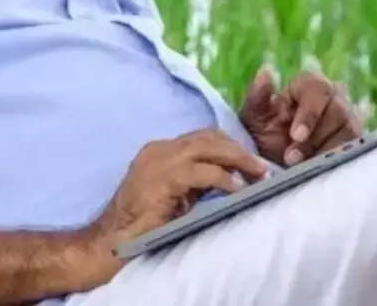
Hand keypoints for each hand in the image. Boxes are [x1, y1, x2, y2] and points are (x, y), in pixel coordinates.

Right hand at [81, 129, 269, 279]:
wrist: (113, 239)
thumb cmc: (143, 223)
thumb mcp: (175, 194)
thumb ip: (196, 180)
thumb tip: (230, 176)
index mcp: (160, 150)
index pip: (202, 137)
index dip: (229, 145)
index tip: (251, 160)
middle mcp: (160, 149)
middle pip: (208, 137)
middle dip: (239, 149)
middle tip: (263, 167)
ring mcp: (160, 160)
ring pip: (208, 147)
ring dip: (238, 159)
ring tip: (258, 174)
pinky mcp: (164, 178)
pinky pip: (202, 172)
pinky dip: (224, 178)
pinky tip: (238, 188)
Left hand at [239, 66, 363, 167]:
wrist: (277, 165)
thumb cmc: (265, 134)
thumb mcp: (254, 118)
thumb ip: (257, 95)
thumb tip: (266, 71)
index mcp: (309, 85)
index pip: (317, 88)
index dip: (309, 113)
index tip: (295, 135)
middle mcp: (334, 97)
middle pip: (337, 110)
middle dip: (314, 138)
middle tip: (292, 158)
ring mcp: (348, 120)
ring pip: (348, 131)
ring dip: (324, 151)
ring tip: (301, 167)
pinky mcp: (356, 142)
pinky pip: (355, 150)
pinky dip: (336, 161)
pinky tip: (319, 171)